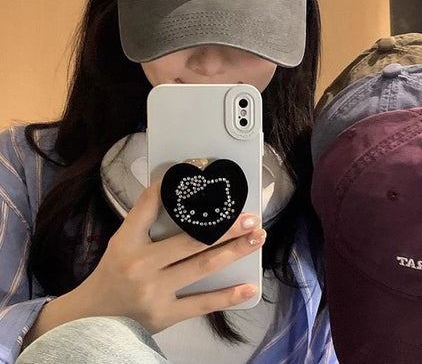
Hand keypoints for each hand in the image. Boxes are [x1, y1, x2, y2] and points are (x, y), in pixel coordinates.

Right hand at [26, 184, 264, 341]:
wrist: (92, 319)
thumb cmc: (112, 274)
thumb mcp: (121, 240)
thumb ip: (144, 216)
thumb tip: (171, 188)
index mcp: (129, 243)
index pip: (151, 207)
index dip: (174, 188)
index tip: (201, 172)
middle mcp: (142, 266)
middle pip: (192, 241)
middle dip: (226, 227)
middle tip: (252, 217)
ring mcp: (155, 293)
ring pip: (202, 268)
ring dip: (234, 251)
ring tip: (257, 238)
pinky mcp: (165, 316)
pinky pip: (201, 305)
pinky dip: (228, 296)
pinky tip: (250, 288)